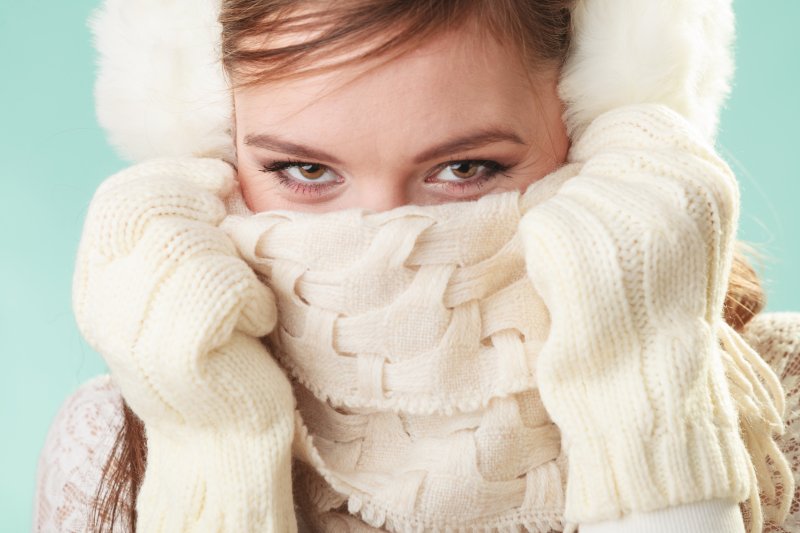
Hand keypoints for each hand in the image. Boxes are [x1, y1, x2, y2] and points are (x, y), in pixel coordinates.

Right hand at [73, 157, 295, 530]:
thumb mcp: (185, 284)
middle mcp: (101, 305)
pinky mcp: (176, 356)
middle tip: (237, 245)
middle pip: (149, 210)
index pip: (118, 198)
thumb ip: (178, 232)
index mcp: (97, 281)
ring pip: (189, 243)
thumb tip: (214, 173)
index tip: (220, 181)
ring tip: (246, 301)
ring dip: (236, 264)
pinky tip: (257, 325)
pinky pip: (223, 284)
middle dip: (206, 213)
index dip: (172, 175)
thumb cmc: (223, 350)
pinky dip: (254, 298)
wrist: (228, 441)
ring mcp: (132, 333)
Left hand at [519, 104, 752, 525]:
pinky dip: (542, 254)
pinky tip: (571, 290)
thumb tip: (596, 136)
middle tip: (606, 258)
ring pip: (560, 189)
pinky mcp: (570, 237)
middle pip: (591, 157)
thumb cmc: (652, 313)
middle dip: (586, 199)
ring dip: (564, 231)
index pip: (630, 124)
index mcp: (706, 182)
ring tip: (594, 280)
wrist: (642, 391)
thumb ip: (653, 179)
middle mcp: (671, 189)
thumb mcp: (680, 233)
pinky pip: (537, 221)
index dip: (606, 159)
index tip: (610, 207)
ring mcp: (621, 212)